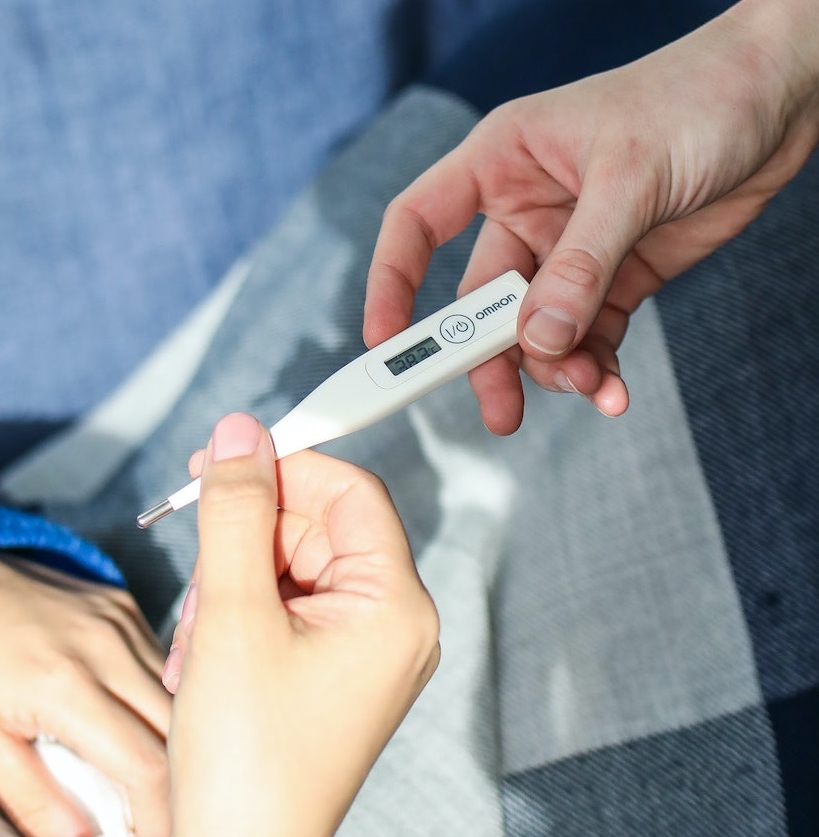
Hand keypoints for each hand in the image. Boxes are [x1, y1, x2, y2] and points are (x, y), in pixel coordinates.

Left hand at [0, 546, 170, 836]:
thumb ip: (29, 798)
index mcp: (64, 686)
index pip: (146, 765)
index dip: (155, 819)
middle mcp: (105, 647)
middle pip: (178, 731)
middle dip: (173, 785)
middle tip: (147, 816)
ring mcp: (120, 619)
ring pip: (180, 695)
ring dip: (172, 741)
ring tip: (142, 773)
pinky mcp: (123, 605)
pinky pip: (163, 663)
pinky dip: (160, 700)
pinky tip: (133, 721)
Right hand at [156, 413, 439, 836]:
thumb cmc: (244, 757)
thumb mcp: (231, 615)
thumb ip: (237, 512)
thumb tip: (241, 431)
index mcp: (395, 608)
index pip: (351, 493)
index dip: (285, 467)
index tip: (219, 463)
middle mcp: (391, 626)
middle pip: (317, 527)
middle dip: (245, 538)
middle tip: (192, 561)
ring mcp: (361, 653)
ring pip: (289, 567)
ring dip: (229, 583)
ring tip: (196, 641)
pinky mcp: (329, 674)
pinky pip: (284, 609)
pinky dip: (235, 616)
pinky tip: (202, 656)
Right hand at [365, 0, 818, 433]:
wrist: (782, 96)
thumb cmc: (697, 99)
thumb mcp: (632, 178)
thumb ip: (581, 264)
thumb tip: (537, 341)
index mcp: (502, 160)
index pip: (417, 223)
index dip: (392, 281)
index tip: (387, 342)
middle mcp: (525, 207)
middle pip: (480, 299)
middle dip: (488, 358)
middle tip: (500, 411)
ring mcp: (569, 247)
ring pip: (535, 328)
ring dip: (555, 368)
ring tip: (592, 386)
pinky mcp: (614, 276)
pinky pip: (587, 335)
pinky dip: (595, 367)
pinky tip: (612, 389)